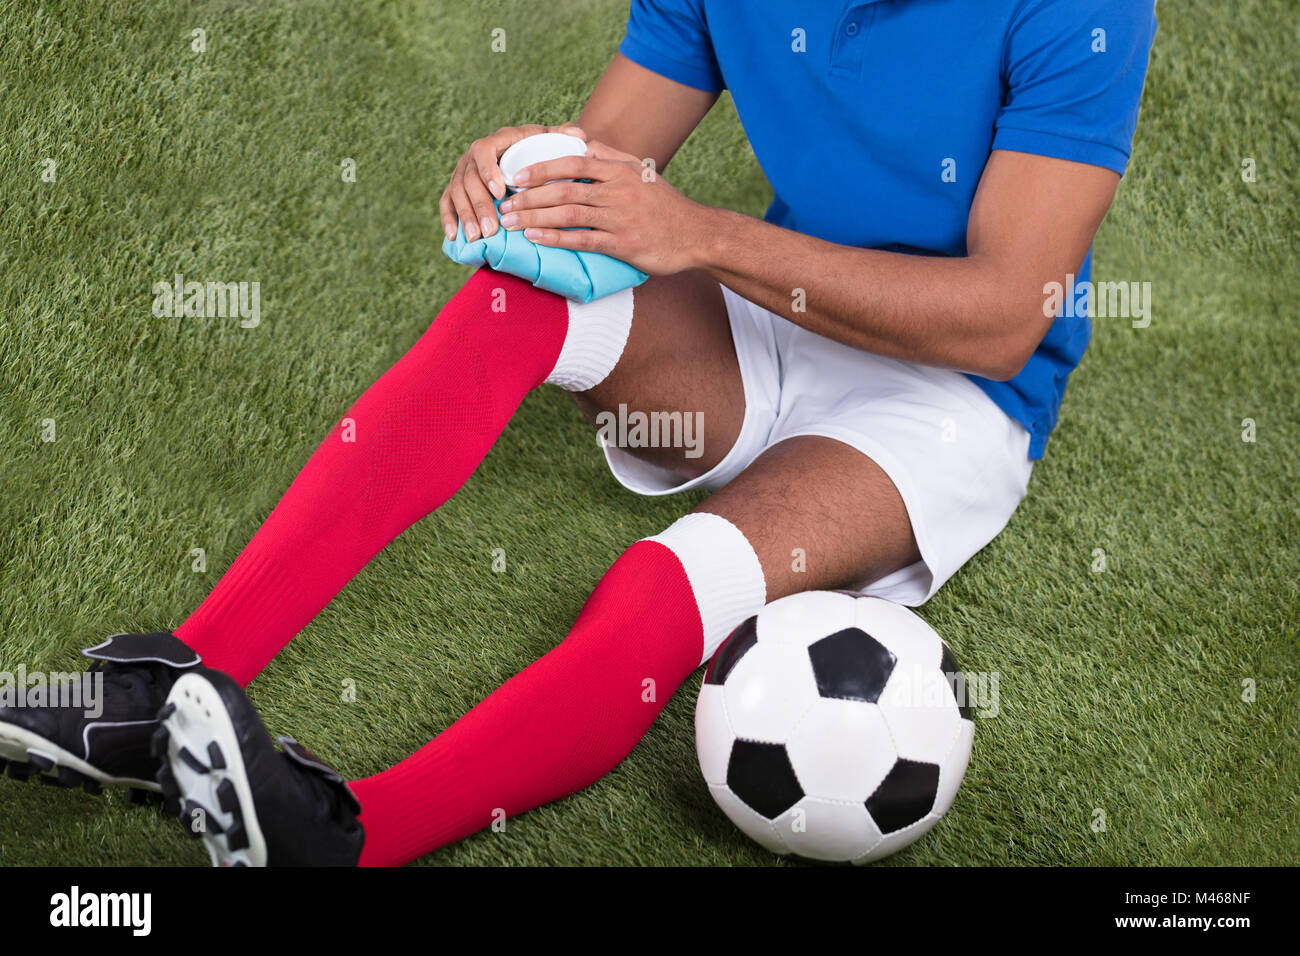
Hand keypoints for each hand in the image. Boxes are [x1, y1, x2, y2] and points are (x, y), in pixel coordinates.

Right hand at [439, 123, 585, 241]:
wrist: (525, 154)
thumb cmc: (540, 149)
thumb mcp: (551, 139)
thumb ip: (563, 136)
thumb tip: (578, 134)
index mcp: (495, 141)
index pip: (483, 151)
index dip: (488, 171)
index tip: (499, 191)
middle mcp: (474, 155)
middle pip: (469, 178)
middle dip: (479, 205)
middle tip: (490, 229)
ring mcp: (463, 172)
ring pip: (456, 192)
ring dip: (465, 216)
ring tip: (476, 237)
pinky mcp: (457, 188)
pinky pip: (447, 202)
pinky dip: (448, 219)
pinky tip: (453, 237)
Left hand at [495, 141, 709, 275]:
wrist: (696, 235)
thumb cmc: (665, 205)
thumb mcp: (641, 172)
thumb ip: (609, 156)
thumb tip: (580, 141)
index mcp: (620, 170)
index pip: (573, 163)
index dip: (542, 169)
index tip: (517, 176)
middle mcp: (618, 191)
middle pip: (564, 190)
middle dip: (529, 198)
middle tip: (505, 205)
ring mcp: (620, 218)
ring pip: (569, 214)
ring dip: (535, 218)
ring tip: (511, 223)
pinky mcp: (624, 244)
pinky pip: (583, 240)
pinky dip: (557, 239)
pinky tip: (536, 239)